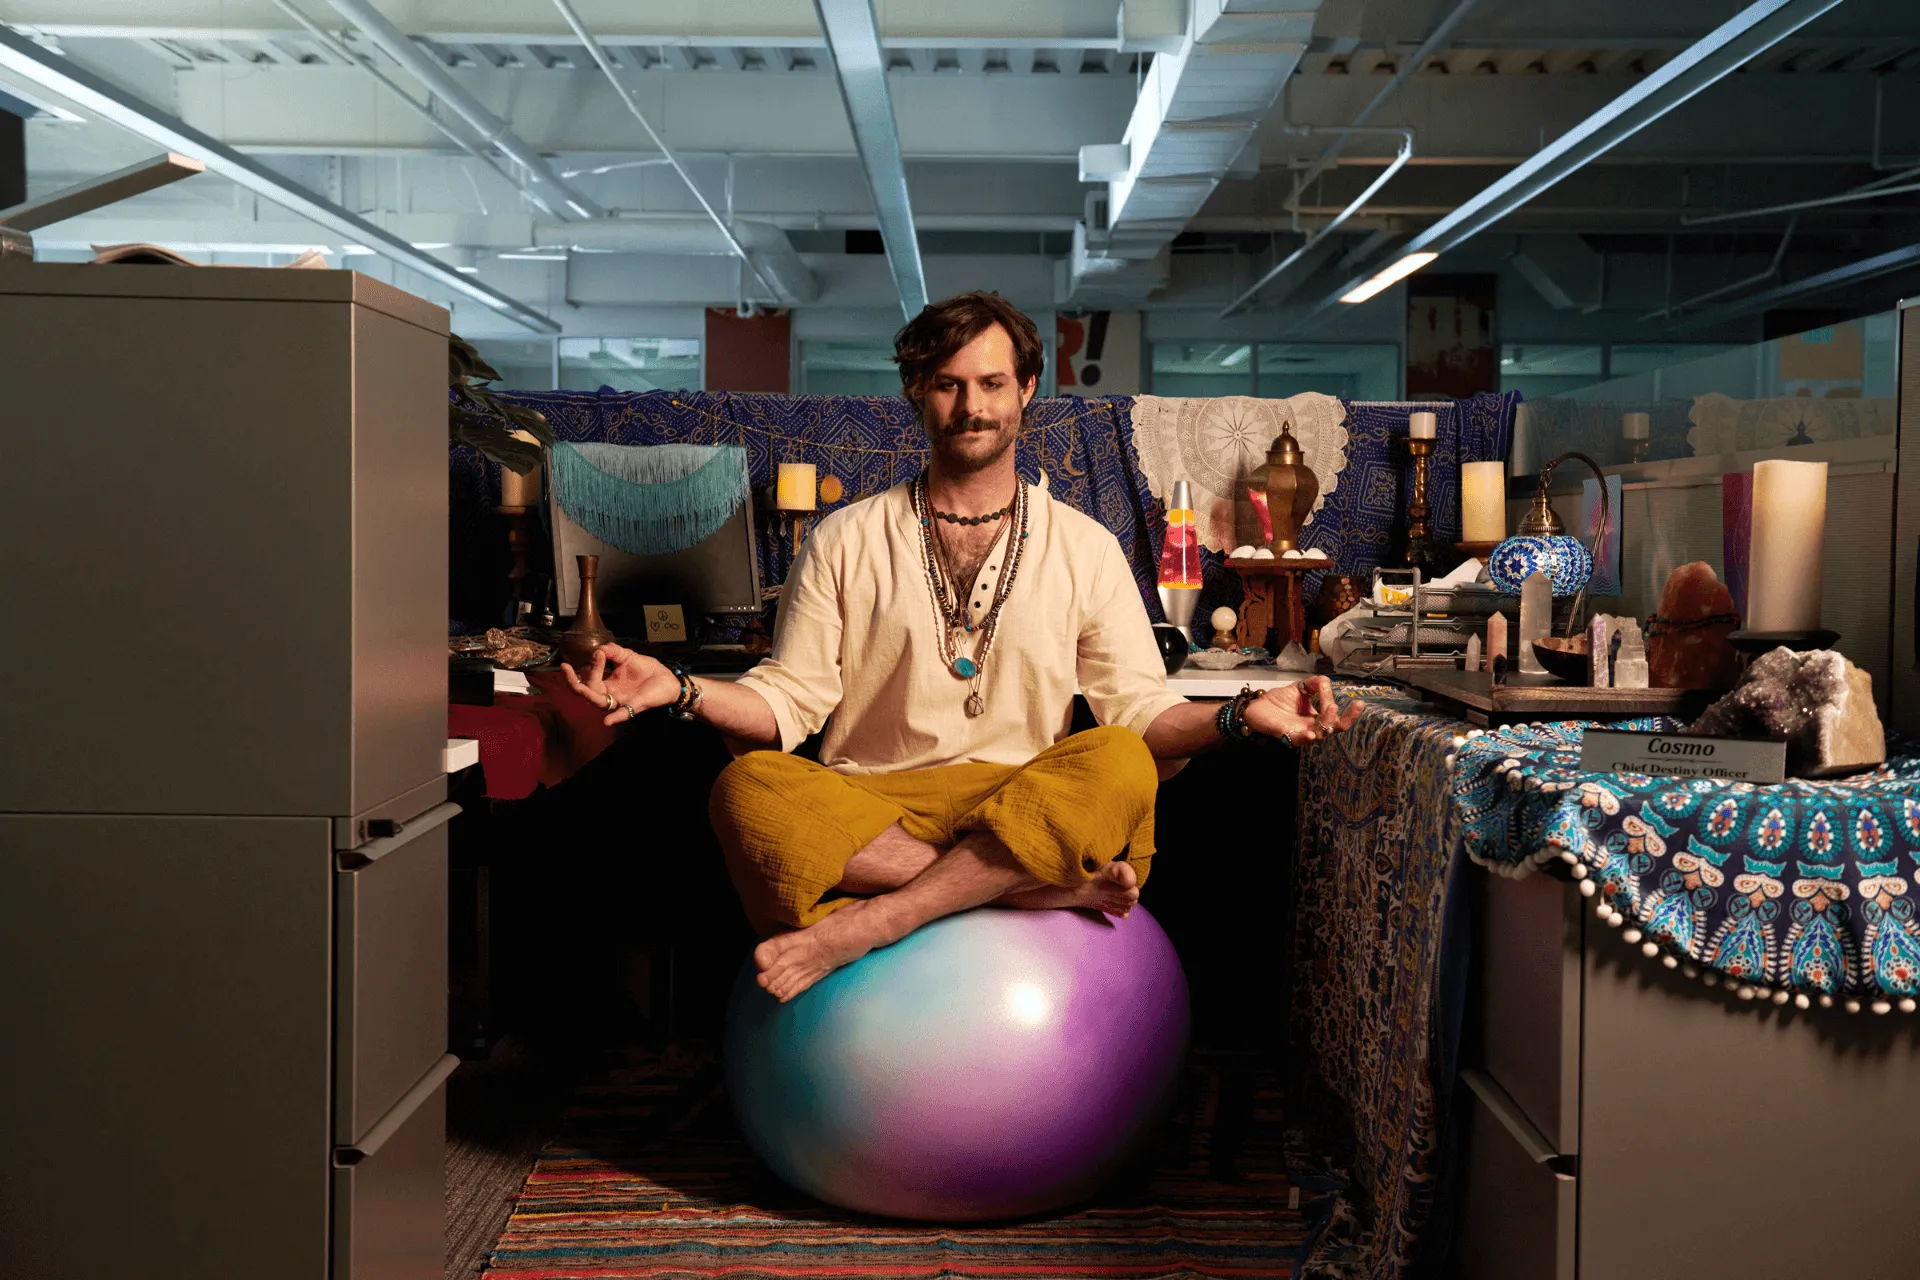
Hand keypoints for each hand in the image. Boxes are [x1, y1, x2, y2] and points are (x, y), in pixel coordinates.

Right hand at [560, 642, 682, 725]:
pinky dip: (615, 718)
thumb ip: (613, 651)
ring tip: (577, 685)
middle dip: (573, 682)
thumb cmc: (647, 670)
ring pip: (599, 703)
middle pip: (586, 693)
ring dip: (587, 693)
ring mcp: (621, 702)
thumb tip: (598, 649)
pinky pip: (623, 714)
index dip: (590, 666)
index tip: (598, 653)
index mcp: (608, 684)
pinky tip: (607, 721)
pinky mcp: (634, 706)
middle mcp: (611, 695)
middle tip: (566, 668)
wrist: (668, 679)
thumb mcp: (628, 656)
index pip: (590, 678)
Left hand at [1241, 675, 1363, 745]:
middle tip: (1354, 705)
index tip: (1356, 700)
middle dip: (1347, 719)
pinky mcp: (1285, 734)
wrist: (1255, 707)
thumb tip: (1326, 682)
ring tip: (1330, 709)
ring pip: (1320, 734)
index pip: (1338, 718)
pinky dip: (1305, 737)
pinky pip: (1297, 740)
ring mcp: (1300, 732)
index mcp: (1317, 718)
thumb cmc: (1278, 701)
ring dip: (1327, 723)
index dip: (1350, 713)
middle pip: (1335, 729)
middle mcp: (1312, 727)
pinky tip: (1311, 733)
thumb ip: (1314, 684)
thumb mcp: (1299, 688)